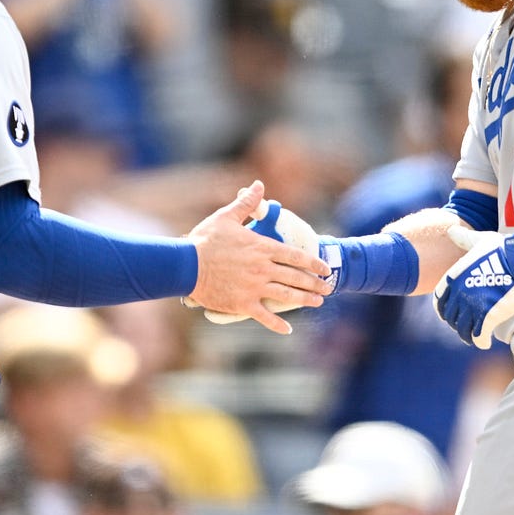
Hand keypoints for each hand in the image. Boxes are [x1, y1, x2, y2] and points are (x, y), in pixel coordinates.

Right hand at [186, 181, 331, 333]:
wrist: (185, 265)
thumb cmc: (204, 240)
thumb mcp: (226, 216)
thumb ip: (246, 203)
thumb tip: (258, 185)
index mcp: (261, 248)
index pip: (295, 256)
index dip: (313, 263)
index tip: (325, 268)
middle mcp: (262, 268)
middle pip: (296, 277)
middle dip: (315, 283)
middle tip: (328, 288)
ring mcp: (254, 288)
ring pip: (287, 296)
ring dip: (305, 300)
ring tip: (317, 302)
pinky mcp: (242, 304)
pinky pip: (264, 317)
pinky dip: (277, 325)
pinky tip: (288, 330)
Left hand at [434, 226, 513, 347]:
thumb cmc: (501, 248)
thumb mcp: (478, 240)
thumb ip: (463, 239)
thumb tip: (450, 230)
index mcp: (453, 278)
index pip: (439, 302)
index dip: (444, 309)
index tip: (450, 314)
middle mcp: (459, 295)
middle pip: (451, 318)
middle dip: (457, 323)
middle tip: (465, 327)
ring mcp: (472, 307)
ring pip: (463, 330)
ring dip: (467, 335)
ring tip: (473, 338)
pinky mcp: (488, 318)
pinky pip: (479, 337)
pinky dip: (480, 342)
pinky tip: (484, 343)